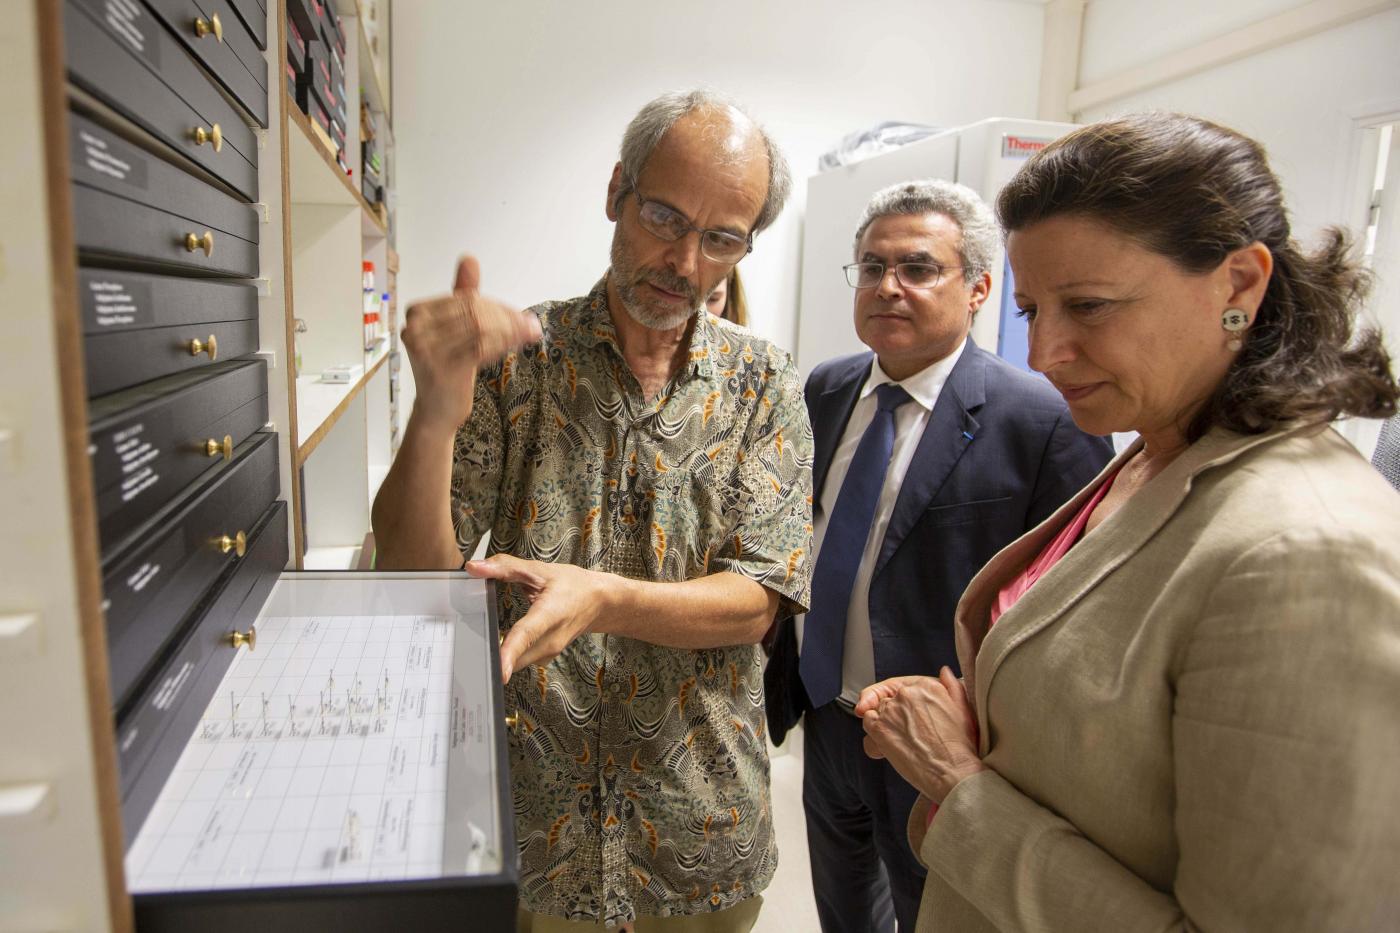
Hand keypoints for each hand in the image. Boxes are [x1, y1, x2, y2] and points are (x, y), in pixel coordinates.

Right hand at [400, 255, 540, 435]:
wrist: (437, 409)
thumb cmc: (447, 366)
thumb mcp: (455, 327)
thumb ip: (462, 293)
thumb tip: (469, 259)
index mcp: (418, 313)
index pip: (465, 300)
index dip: (496, 306)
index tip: (519, 315)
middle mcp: (416, 328)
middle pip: (473, 312)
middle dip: (507, 317)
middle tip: (531, 324)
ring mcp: (426, 349)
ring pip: (480, 328)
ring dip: (511, 330)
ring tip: (531, 332)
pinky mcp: (442, 368)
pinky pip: (481, 347)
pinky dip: (504, 343)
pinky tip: (520, 343)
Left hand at [465, 554, 614, 681]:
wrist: (600, 603)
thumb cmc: (574, 585)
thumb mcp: (540, 570)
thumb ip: (505, 568)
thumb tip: (474, 568)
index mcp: (550, 614)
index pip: (526, 634)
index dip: (510, 652)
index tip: (498, 669)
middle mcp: (551, 639)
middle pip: (516, 657)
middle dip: (493, 655)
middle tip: (470, 644)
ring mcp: (550, 652)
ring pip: (517, 663)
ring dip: (500, 656)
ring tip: (485, 641)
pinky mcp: (546, 657)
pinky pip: (522, 661)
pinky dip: (510, 655)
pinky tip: (503, 641)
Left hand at [856, 667, 984, 803]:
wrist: (952, 771)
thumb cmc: (960, 747)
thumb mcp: (964, 709)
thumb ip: (952, 686)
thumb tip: (944, 672)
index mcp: (926, 686)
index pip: (900, 685)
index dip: (897, 698)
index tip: (898, 709)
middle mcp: (906, 694)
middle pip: (888, 699)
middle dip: (893, 716)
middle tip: (905, 735)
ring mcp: (891, 710)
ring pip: (877, 711)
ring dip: (884, 726)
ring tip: (899, 744)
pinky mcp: (879, 728)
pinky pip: (867, 723)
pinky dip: (873, 735)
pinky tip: (885, 749)